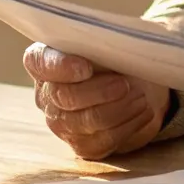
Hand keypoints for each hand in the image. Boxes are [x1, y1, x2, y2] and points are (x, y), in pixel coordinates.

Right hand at [23, 43, 171, 159]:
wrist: (137, 85)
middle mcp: (47, 94)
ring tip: (141, 98)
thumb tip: (119, 42)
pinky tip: (144, 112)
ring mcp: (62, 123)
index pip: (39, 62)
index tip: (85, 68)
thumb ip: (105, 39)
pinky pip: (103, 140)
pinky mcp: (83, 144)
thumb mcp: (111, 40)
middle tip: (125, 84)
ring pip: (85, 121)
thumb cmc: (117, 56)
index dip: (59, 66)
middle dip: (98, 91)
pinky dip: (128, 125)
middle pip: (63, 97)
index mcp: (46, 61)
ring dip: (118, 109)